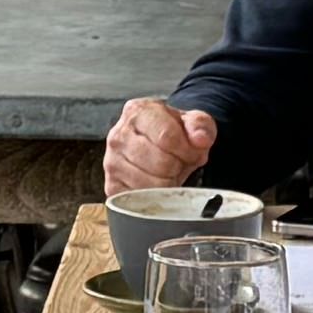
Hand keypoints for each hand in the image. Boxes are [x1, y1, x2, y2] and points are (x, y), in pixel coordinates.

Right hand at [105, 95, 220, 194]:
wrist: (155, 144)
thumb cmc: (172, 132)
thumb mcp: (192, 122)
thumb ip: (200, 126)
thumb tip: (200, 138)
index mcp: (138, 112)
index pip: (167, 137)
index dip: (187, 150)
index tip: (191, 152)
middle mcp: (119, 135)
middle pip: (161, 163)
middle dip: (178, 167)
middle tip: (178, 162)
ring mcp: (111, 161)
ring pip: (151, 185)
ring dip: (168, 183)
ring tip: (167, 171)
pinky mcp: (112, 185)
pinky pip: (140, 200)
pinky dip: (155, 196)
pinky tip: (155, 182)